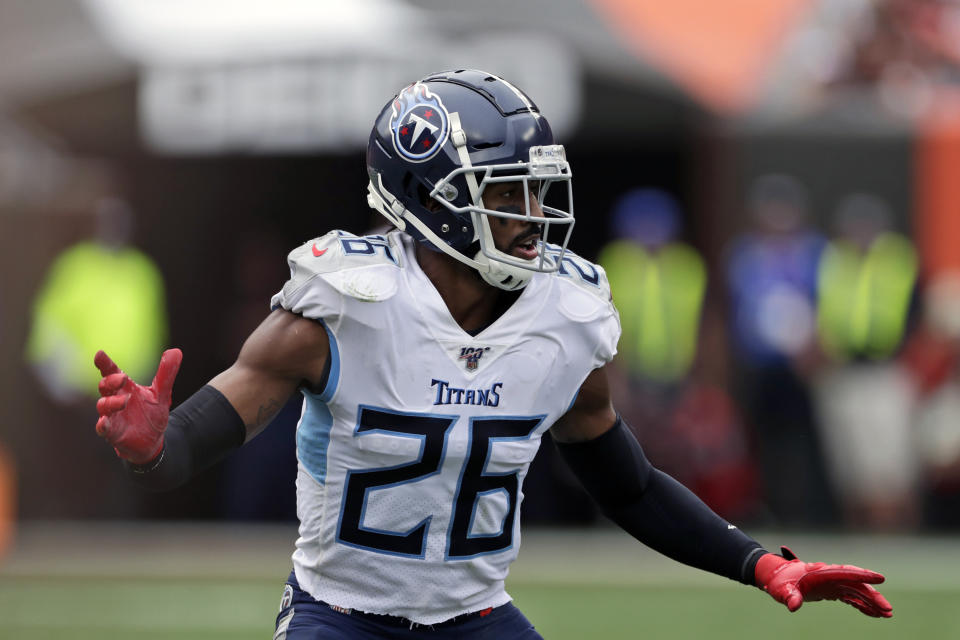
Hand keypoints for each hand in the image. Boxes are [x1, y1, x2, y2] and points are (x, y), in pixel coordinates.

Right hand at [94, 349, 181, 464]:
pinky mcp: (113, 433)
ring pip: (103, 406)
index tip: (99, 354)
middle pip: (105, 386)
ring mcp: (112, 416)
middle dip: (110, 381)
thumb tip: (176, 351)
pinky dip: (102, 425)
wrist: (153, 440)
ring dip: (111, 403)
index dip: (105, 363)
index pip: (112, 372)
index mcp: (125, 388)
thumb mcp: (161, 392)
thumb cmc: (152, 413)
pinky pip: (103, 428)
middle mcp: (115, 400)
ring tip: (125, 401)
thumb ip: (166, 373)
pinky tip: (104, 422)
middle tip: (122, 378)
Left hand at [756, 546, 892, 617]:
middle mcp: (830, 576)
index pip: (845, 572)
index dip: (863, 575)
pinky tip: (874, 614)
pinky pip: (851, 598)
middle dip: (873, 596)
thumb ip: (789, 596)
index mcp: (821, 573)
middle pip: (856, 584)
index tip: (881, 578)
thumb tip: (793, 606)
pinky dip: (863, 605)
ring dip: (872, 602)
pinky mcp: (832, 591)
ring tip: (887, 614)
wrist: (776, 578)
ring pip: (857, 591)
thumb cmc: (778, 582)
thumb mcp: (781, 590)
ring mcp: (833, 583)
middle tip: (888, 610)